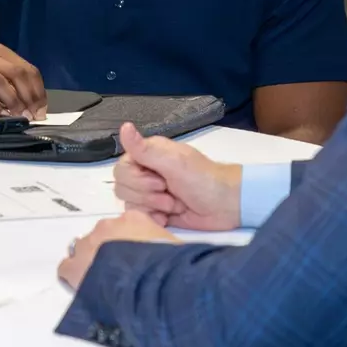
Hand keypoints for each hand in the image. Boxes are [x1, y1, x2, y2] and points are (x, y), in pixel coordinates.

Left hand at [58, 210, 177, 290]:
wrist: (149, 281)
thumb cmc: (168, 265)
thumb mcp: (174, 248)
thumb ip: (163, 246)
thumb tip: (168, 255)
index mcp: (134, 219)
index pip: (127, 225)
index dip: (128, 242)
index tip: (134, 256)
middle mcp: (109, 226)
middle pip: (104, 235)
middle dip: (108, 250)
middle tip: (119, 270)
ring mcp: (89, 244)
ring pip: (83, 248)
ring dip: (90, 260)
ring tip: (101, 280)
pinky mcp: (75, 266)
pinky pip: (67, 267)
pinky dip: (72, 274)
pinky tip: (82, 285)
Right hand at [113, 123, 241, 231]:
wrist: (225, 205)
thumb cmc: (202, 179)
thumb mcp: (174, 162)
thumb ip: (145, 149)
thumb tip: (124, 126)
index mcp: (149, 155)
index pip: (121, 169)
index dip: (137, 179)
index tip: (160, 180)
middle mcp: (146, 172)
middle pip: (122, 188)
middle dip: (147, 195)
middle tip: (170, 192)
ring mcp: (150, 194)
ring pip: (130, 203)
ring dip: (153, 207)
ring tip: (174, 205)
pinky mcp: (156, 212)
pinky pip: (140, 218)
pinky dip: (154, 219)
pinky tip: (168, 218)